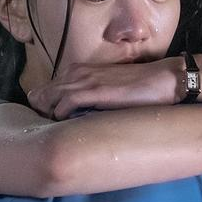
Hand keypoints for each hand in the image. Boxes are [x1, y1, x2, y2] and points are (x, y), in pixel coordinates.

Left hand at [27, 58, 176, 119]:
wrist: (162, 79)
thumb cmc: (138, 87)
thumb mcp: (107, 88)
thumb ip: (90, 96)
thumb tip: (76, 114)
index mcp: (80, 71)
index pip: (49, 87)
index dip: (42, 104)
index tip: (44, 121)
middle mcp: (79, 73)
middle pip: (44, 92)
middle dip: (39, 110)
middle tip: (42, 129)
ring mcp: (86, 81)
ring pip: (51, 96)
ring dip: (47, 113)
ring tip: (49, 130)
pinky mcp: (96, 91)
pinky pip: (66, 102)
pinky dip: (60, 114)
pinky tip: (63, 124)